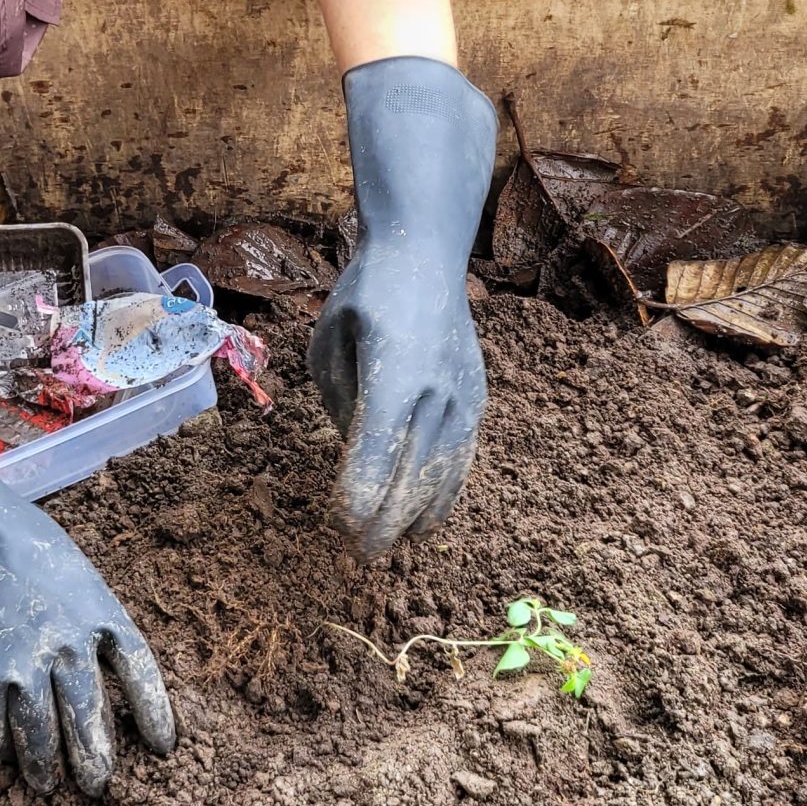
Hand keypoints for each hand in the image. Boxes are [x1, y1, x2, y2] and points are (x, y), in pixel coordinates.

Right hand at [0, 336, 172, 794]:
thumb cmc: (22, 542)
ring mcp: (24, 667)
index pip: (141, 676)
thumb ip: (90, 622)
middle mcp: (70, 649)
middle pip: (90, 721)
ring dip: (44, 766)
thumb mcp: (77, 575)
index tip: (163, 748)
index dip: (154, 715)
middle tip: (98, 788)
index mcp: (103, 617)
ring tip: (46, 784)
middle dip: (95, 761)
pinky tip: (1, 749)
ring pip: (40, 735)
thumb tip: (97, 667)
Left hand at [309, 57, 495, 557]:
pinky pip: (464, 457)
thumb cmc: (364, 296)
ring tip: (394, 542)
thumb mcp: (330, 340)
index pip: (377, 448)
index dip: (361, 493)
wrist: (426, 253)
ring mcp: (463, 393)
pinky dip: (446, 490)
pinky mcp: (477, 397)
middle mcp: (435, 386)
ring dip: (418, 513)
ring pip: (444, 471)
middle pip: (412, 470)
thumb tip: (354, 453)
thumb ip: (339, 400)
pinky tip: (428, 516)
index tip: (345, 522)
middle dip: (387, 518)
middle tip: (364, 552)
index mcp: (393, 370)